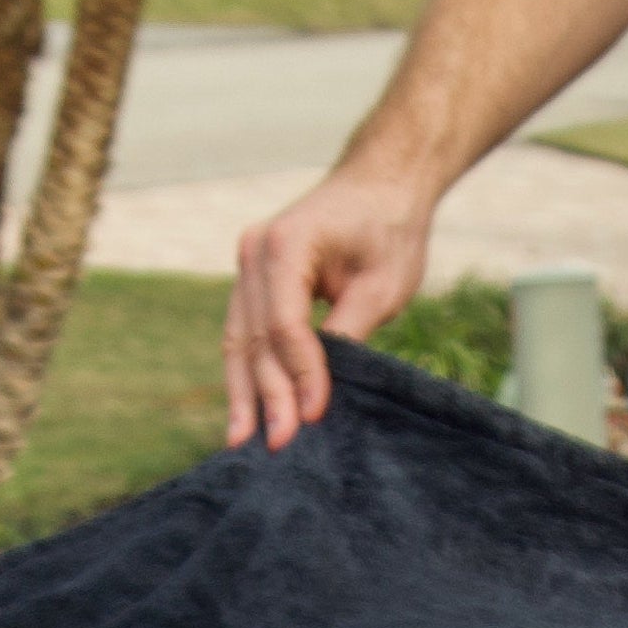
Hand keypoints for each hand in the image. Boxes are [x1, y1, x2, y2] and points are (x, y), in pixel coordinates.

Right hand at [225, 168, 440, 447]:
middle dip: (268, 395)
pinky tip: (246, 412)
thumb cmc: (389, 228)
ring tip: (242, 443)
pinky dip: (247, 372)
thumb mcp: (383, 284)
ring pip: (239, 340)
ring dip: (244, 393)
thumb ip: (349, 332)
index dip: (300, 374)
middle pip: (255, 337)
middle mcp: (255, 251)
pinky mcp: (253, 280)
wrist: (381, 183)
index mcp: (286, 244)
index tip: (314, 416)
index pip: (285, 324)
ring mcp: (248, 264)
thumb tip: (319, 390)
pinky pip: (244, 332)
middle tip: (280, 445)